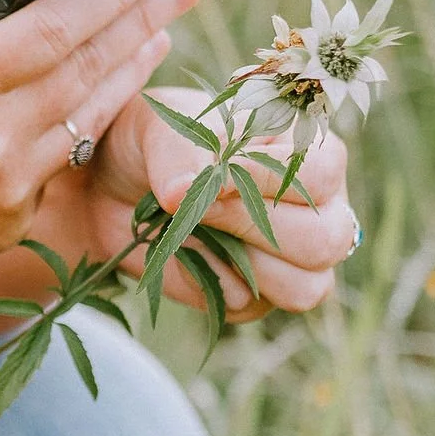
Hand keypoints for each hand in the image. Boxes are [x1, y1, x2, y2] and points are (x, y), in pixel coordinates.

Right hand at [0, 0, 200, 314]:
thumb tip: (27, 1)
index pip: (58, 27)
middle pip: (90, 68)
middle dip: (144, 19)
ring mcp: (7, 189)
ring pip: (89, 117)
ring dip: (130, 70)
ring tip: (161, 32)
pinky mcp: (12, 223)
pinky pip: (59, 160)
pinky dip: (82, 121)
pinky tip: (104, 91)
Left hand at [89, 101, 357, 323]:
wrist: (107, 188)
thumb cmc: (148, 143)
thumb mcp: (159, 128)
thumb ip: (180, 154)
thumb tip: (180, 194)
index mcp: (302, 150)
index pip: (322, 174)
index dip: (270, 181)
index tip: (217, 173)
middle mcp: (312, 207)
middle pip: (327, 240)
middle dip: (253, 228)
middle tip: (198, 209)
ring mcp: (289, 257)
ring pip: (307, 287)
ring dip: (245, 266)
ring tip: (195, 232)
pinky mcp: (256, 296)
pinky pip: (253, 308)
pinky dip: (213, 285)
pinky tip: (186, 255)